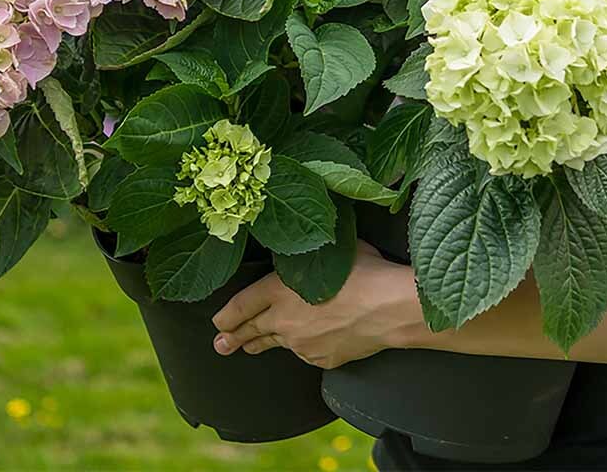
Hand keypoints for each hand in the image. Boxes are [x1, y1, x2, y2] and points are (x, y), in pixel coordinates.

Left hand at [211, 242, 423, 368]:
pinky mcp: (320, 359)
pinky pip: (305, 353)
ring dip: (260, 344)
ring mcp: (301, 344)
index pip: (242, 305)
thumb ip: (309, 259)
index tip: (217, 322)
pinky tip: (304, 343)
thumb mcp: (330, 252)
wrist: (389, 308)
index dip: (226, 315)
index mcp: (279, 288)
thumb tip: (309, 247)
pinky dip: (302, 347)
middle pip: (251, 330)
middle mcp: (283, 319)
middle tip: (220, 344)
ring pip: (276, 343)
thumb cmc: (364, 271)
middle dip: (233, 338)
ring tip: (248, 348)